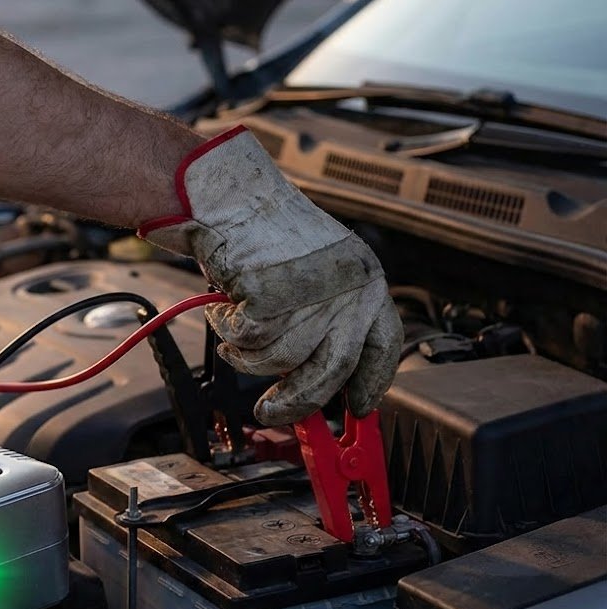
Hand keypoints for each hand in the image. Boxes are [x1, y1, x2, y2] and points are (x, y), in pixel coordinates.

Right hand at [139, 127, 401, 424]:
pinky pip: (246, 342)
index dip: (370, 382)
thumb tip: (320, 377)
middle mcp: (346, 289)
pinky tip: (224, 306)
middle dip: (296, 401)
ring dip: (247, 354)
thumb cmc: (265, 229)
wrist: (230, 196)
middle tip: (270, 412)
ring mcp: (310, 296)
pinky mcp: (270, 300)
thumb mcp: (318, 269)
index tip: (357, 407)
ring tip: (234, 327)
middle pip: (331, 371)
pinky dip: (227, 330)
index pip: (383, 347)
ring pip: (279, 361)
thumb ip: (328, 318)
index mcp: (366, 278)